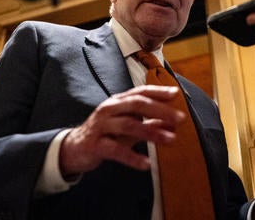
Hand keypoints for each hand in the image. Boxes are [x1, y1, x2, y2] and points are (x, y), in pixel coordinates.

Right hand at [59, 85, 185, 176]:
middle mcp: (109, 109)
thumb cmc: (105, 134)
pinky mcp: (95, 145)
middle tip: (180, 118)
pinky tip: (146, 164)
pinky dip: (132, 157)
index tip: (176, 94)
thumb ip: (149, 123)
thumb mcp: (128, 126)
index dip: (158, 92)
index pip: (140, 92)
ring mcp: (101, 126)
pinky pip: (115, 150)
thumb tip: (173, 122)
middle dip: (160, 110)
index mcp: (118, 102)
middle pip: (136, 105)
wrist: (74, 148)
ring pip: (128, 125)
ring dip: (151, 132)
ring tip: (170, 139)